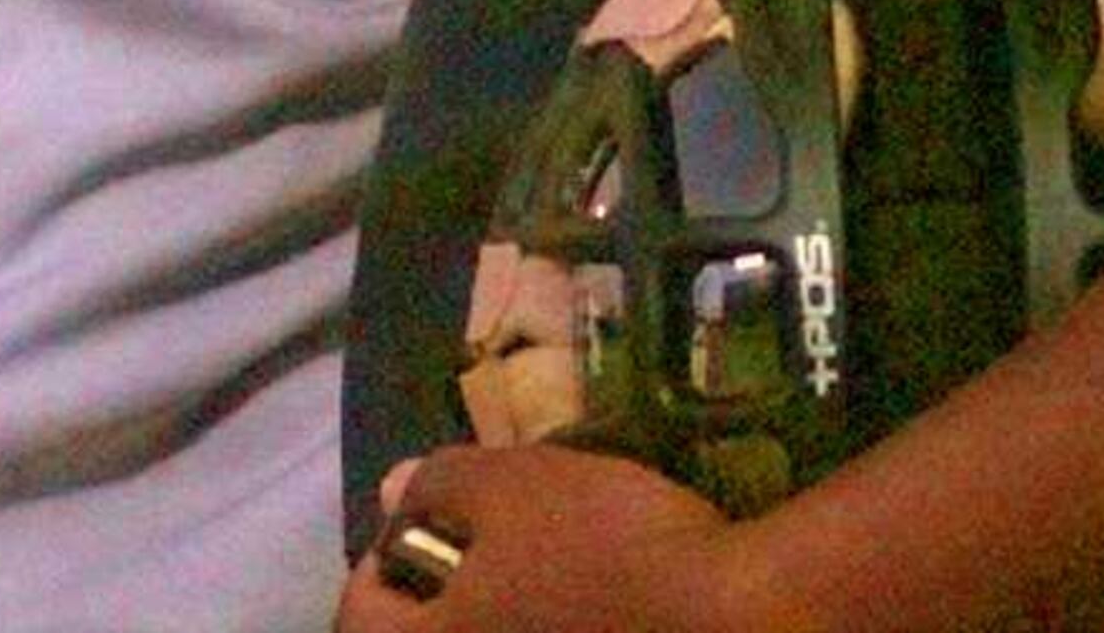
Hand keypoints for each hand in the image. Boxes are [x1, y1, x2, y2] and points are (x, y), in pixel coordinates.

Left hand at [334, 443, 740, 631]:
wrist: (744, 623)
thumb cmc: (611, 548)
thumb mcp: (518, 485)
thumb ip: (442, 487)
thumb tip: (391, 496)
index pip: (359, 619)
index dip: (373, 571)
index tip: (410, 538)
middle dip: (435, 612)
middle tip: (470, 567)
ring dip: (497, 622)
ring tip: (533, 590)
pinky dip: (554, 627)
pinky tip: (588, 614)